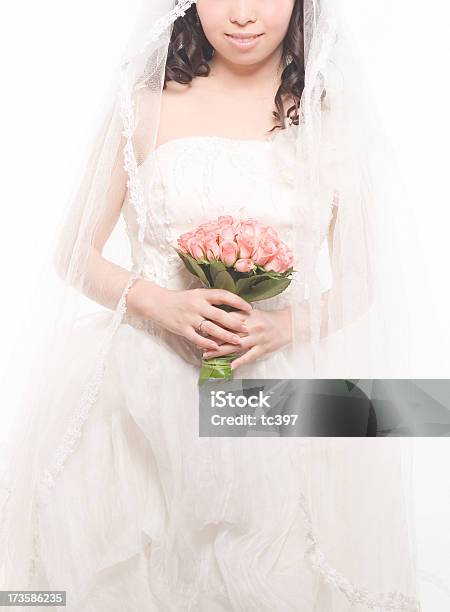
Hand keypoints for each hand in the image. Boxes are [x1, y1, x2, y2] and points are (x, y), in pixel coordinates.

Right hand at [126, 280, 251, 352]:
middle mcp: (196, 305)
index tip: (249, 308)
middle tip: (247, 329)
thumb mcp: (196, 294)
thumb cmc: (180, 299)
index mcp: (201, 294)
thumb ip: (211, 300)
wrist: (156, 302)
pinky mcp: (182, 328)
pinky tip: (217, 347)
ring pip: (210, 328)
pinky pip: (197, 338)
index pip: (223, 296)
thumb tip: (232, 305)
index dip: (237, 301)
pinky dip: (207, 343)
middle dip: (235, 322)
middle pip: (219, 315)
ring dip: (225, 335)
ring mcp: (189, 318)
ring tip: (237, 341)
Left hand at [202, 307, 291, 370]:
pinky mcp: (263, 348)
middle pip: (229, 333)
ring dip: (221, 351)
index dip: (213, 324)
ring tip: (207, 355)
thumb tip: (218, 317)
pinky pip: (250, 356)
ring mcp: (258, 338)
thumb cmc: (268, 319)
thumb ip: (237, 315)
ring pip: (236, 345)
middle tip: (199, 344)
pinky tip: (229, 367)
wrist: (289, 324)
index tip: (201, 328)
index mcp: (247, 315)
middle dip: (213, 339)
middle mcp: (251, 326)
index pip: (227, 319)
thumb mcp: (253, 313)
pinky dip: (239, 361)